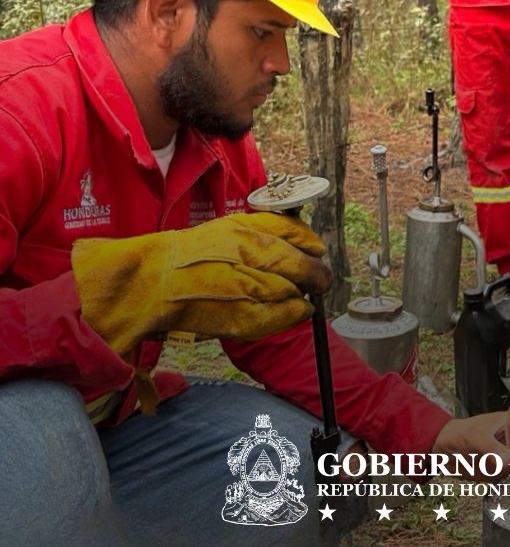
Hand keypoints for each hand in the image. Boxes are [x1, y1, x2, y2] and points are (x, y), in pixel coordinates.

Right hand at [71, 212, 331, 355]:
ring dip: (304, 296)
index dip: (312, 245)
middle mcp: (254, 254)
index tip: (317, 251)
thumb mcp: (227, 229)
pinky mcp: (242, 314)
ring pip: (296, 292)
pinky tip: (298, 312)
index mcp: (250, 229)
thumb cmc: (187, 255)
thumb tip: (302, 246)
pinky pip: (280, 318)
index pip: (299, 234)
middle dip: (318, 275)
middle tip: (321, 280)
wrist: (152, 282)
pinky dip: (294, 315)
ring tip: (304, 297)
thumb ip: (263, 233)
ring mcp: (250, 286)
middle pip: (305, 267)